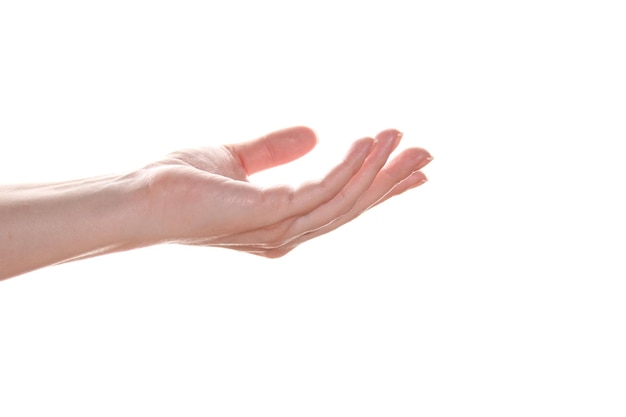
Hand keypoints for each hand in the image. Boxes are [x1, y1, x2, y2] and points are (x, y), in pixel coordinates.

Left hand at [139, 126, 432, 256]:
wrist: (140, 198)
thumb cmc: (181, 183)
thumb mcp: (238, 159)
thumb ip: (276, 150)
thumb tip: (314, 132)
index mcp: (284, 223)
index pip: (341, 205)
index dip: (378, 188)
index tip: (411, 170)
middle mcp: (288, 233)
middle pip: (352, 207)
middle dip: (391, 182)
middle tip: (427, 154)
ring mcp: (281, 229)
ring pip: (344, 201)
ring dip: (377, 170)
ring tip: (402, 139)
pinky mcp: (269, 215)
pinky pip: (321, 190)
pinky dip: (348, 167)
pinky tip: (366, 142)